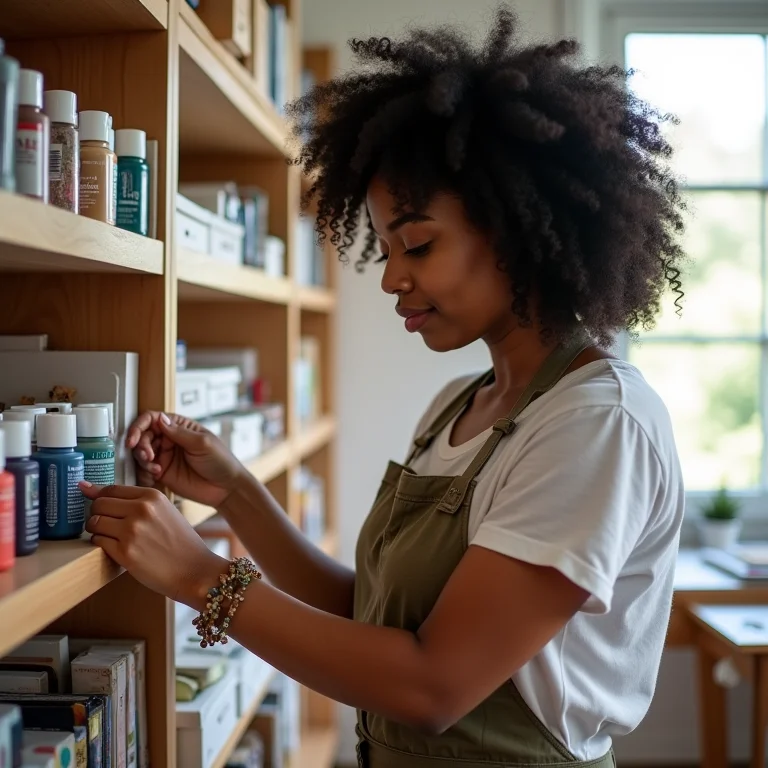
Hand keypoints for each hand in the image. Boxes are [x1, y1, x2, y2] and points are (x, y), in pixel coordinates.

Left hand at [82, 482, 226, 606]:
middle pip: (99, 504)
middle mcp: (141, 509)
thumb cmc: (179, 542)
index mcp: (152, 496)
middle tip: (106, 524)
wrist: (195, 570)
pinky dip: (101, 545)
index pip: (111, 489)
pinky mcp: (125, 553)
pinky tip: (116, 548)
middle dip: (96, 514)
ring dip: (96, 530)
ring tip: (110, 536)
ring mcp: (132, 531)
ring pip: (94, 523)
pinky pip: (98, 542)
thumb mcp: (164, 511)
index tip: (92, 501)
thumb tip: (88, 488)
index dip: (98, 496)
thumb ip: (134, 501)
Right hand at [127, 412, 244, 507]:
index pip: (153, 419)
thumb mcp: (202, 443)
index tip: (134, 438)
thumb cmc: (221, 461)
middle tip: (148, 456)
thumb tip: (160, 418)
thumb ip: (179, 432)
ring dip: (142, 459)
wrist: (226, 488)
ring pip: (141, 453)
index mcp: (180, 427)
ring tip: (155, 467)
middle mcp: (169, 439)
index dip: (139, 426)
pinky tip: (156, 474)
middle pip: (143, 436)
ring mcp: (165, 456)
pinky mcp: (162, 472)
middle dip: (140, 445)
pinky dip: (145, 471)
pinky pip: (144, 469)